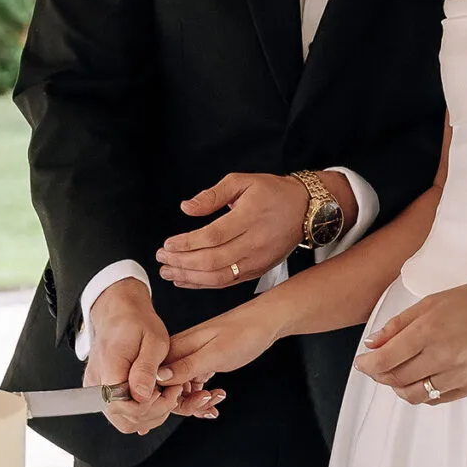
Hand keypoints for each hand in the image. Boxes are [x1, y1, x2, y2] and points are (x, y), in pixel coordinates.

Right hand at [84, 279, 221, 433]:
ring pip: (124, 421)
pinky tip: (155, 398)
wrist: (120, 314)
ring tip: (165, 393)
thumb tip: (142, 396)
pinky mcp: (103, 392)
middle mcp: (97, 382)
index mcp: (110, 367)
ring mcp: (98, 389)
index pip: (124, 406)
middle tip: (171, 393)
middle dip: (153, 413)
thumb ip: (147, 368)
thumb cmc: (137, 323)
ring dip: (150, 415)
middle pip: (124, 419)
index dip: (149, 406)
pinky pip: (122, 414)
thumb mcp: (153, 340)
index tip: (166, 392)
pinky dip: (142, 413)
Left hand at [156, 171, 313, 290]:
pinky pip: (228, 282)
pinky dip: (204, 284)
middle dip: (182, 262)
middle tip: (162, 257)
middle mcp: (254, 242)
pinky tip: (186, 280)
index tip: (168, 244)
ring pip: (219, 276)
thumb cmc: (273, 193)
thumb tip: (187, 207)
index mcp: (249, 217)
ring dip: (190, 277)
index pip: (213, 236)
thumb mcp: (242, 182)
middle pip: (213, 260)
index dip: (187, 243)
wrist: (305, 210)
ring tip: (168, 272)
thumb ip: (212, 194)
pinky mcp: (257, 271)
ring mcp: (257, 260)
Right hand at [166, 297, 281, 393]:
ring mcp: (190, 359)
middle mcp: (179, 353)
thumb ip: (186, 366)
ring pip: (182, 390)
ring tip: (216, 399)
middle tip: (207, 401)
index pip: (156, 379)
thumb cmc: (243, 332)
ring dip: (197, 401)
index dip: (167, 397)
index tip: (188, 402)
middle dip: (185, 403)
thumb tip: (159, 377)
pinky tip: (216, 397)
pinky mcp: (202, 363)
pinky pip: (194, 386)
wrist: (265, 322)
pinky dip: (204, 396)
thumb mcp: (215, 353)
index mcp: (176, 347)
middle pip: (167, 388)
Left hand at [354, 279, 466, 405]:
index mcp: (429, 330)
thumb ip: (401, 324)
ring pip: (414, 394)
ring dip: (399, 387)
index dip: (367, 365)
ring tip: (398, 375)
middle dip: (380, 375)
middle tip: (377, 367)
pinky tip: (421, 379)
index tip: (361, 363)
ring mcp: (458, 375)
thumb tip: (373, 343)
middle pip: (396, 379)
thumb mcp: (435, 301)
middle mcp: (441, 356)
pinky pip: (436, 399)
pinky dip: (422, 393)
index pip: (386, 359)